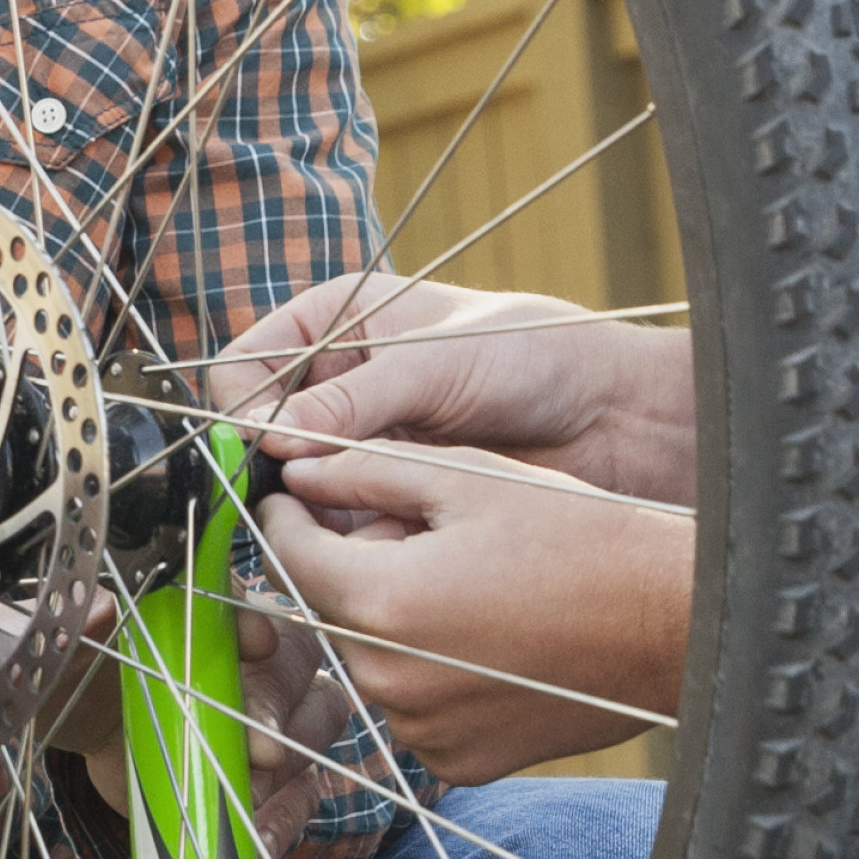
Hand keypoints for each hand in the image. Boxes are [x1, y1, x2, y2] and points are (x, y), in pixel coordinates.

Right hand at [204, 273, 697, 513]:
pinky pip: (341, 524)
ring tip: (349, 521)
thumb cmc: (540, 356)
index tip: (265, 447)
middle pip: (260, 434)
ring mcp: (361, 441)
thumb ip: (354, 402)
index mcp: (336, 321)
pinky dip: (349, 538)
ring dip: (310, 511)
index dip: (242, 407)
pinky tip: (383, 538)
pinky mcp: (389, 494)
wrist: (615, 417)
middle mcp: (338, 381)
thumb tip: (272, 438)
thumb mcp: (438, 365)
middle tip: (292, 500)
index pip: (246, 365)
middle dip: (270, 469)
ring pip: (295, 488)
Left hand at [252, 435, 692, 789]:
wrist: (675, 629)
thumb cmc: (584, 542)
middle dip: (358, 568)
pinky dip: (437, 675)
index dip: (289, 515)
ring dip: (397, 624)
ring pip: (374, 660)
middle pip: (333, 610)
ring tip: (474, 589)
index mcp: (383, 601)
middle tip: (428, 534)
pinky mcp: (459, 762)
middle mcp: (390, 680)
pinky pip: (418, 709)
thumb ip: (368, 471)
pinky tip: (494, 644)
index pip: (289, 553)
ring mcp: (423, 731)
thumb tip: (297, 472)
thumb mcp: (472, 480)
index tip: (301, 495)